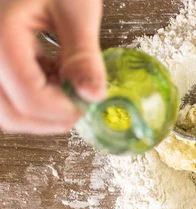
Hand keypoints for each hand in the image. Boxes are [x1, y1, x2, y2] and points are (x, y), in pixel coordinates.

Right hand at [0, 0, 105, 133]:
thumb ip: (84, 56)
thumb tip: (94, 96)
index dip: (64, 111)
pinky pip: (1, 95)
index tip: (89, 104)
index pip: (29, 98)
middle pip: (8, 115)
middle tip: (80, 106)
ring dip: (38, 113)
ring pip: (1, 112)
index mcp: (0, 37)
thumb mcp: (75, 9)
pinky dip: (27, 98)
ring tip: (65, 87)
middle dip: (50, 120)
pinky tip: (50, 76)